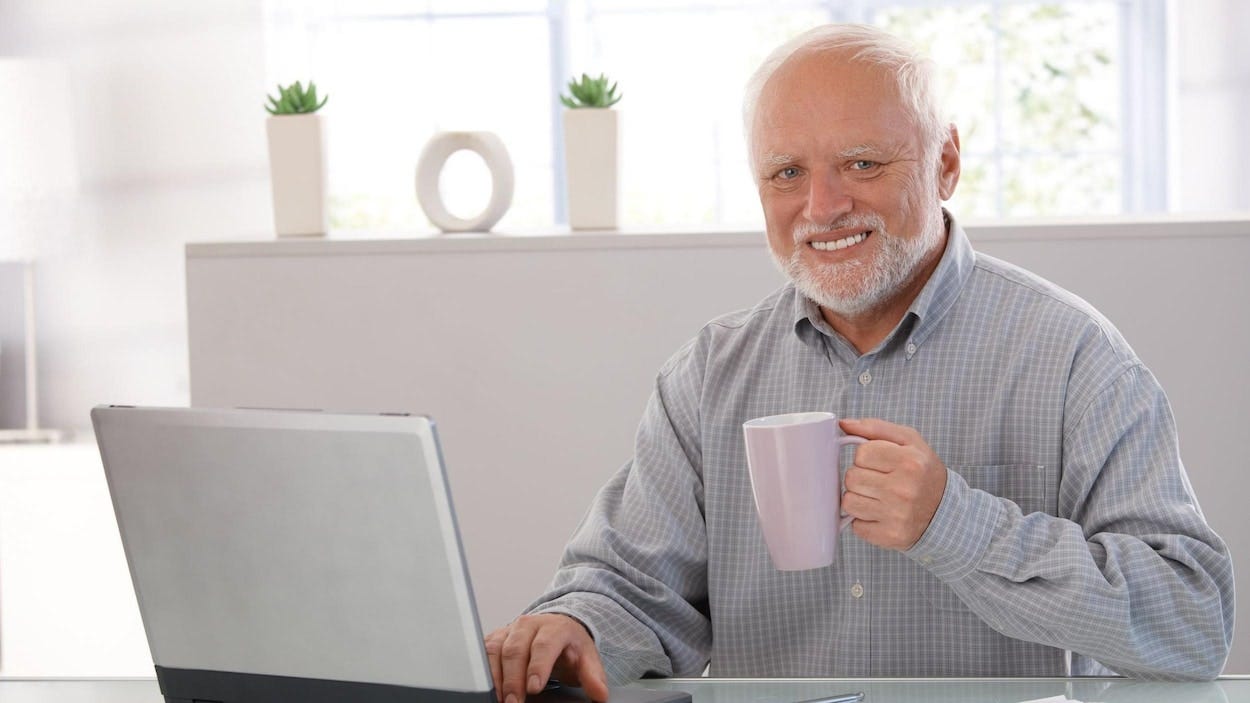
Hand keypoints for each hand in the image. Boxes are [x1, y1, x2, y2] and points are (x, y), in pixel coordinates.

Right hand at [483, 613, 608, 702]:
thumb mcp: (586, 658)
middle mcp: (529, 625)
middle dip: (513, 679)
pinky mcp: (496, 638)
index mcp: (555, 627)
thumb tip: (600, 694)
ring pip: (497, 650)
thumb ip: (593, 676)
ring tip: (502, 700)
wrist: (555, 628)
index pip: (544, 645)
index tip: (534, 687)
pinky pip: (485, 652)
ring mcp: (510, 630)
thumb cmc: (569, 646)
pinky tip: (490, 689)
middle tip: (515, 702)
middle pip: (516, 650)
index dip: (538, 666)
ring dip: (496, 677)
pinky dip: (485, 671)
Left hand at [839, 418, 947, 550]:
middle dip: (860, 477)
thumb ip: (875, 428)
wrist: (946, 512)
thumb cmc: (923, 472)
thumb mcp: (909, 441)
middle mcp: (903, 489)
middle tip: (878, 480)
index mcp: (909, 462)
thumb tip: (843, 423)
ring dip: (858, 498)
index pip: (861, 453)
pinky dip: (863, 520)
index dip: (866, 456)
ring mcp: (896, 515)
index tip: (879, 462)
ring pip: (849, 501)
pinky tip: (880, 514)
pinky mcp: (890, 536)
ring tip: (877, 497)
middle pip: (851, 478)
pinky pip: (856, 525)